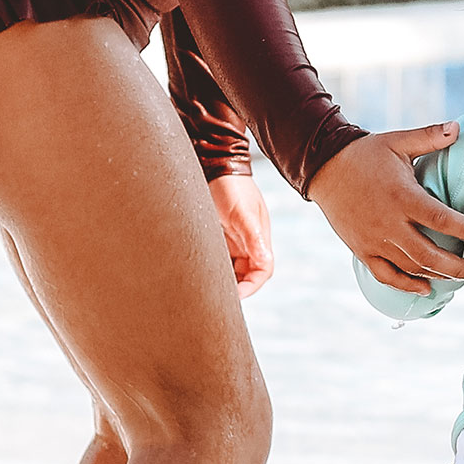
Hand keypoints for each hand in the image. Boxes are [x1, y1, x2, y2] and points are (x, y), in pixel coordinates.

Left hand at [208, 173, 274, 297]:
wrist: (215, 165)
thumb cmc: (231, 186)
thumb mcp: (241, 212)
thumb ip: (252, 236)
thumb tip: (265, 261)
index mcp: (259, 238)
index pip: (263, 271)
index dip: (252, 287)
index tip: (236, 297)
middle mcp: (247, 242)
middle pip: (247, 274)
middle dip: (237, 288)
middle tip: (217, 298)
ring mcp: (232, 239)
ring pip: (232, 268)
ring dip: (224, 279)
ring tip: (206, 289)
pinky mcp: (216, 236)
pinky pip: (217, 259)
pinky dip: (212, 268)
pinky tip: (198, 274)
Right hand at [305, 126, 463, 294]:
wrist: (324, 168)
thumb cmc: (365, 154)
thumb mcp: (398, 142)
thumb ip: (429, 137)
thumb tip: (458, 127)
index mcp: (402, 197)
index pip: (441, 219)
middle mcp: (389, 223)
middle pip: (430, 255)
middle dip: (459, 267)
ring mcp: (374, 240)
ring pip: (411, 267)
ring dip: (439, 276)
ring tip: (460, 277)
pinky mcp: (362, 250)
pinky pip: (386, 275)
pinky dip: (407, 286)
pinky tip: (426, 288)